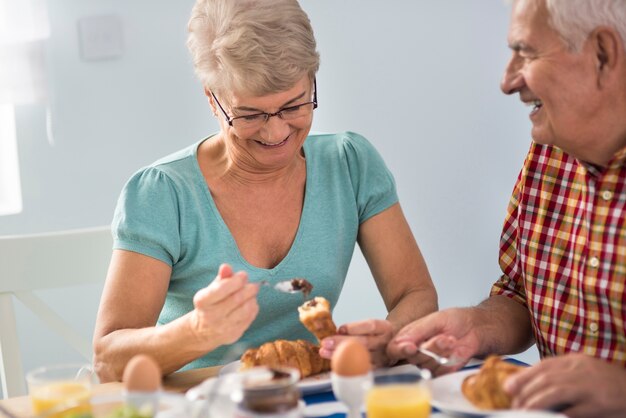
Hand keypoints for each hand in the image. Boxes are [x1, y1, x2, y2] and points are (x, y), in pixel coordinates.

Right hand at [190, 264, 258, 348]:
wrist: (203, 332)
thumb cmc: (210, 305)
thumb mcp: (211, 290)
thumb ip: (221, 278)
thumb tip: (226, 266)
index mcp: (203, 302)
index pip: (220, 290)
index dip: (235, 281)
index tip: (243, 275)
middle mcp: (211, 316)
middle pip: (236, 299)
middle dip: (248, 288)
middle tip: (253, 284)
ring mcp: (223, 327)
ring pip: (246, 309)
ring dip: (252, 298)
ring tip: (251, 293)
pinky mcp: (234, 334)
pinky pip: (249, 318)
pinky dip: (253, 308)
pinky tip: (250, 303)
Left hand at [320, 319, 394, 366]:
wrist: (396, 345)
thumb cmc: (377, 334)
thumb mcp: (371, 327)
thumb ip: (355, 328)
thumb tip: (335, 332)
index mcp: (385, 328)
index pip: (371, 325)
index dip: (353, 327)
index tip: (338, 329)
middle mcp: (386, 343)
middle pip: (364, 342)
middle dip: (342, 342)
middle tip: (325, 342)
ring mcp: (383, 358)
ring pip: (361, 356)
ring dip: (340, 354)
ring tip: (324, 352)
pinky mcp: (378, 369)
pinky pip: (360, 368)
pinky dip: (346, 366)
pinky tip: (334, 363)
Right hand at [386, 308, 478, 374]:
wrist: (475, 328)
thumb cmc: (454, 319)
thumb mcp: (435, 320)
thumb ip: (417, 331)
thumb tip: (401, 342)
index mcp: (409, 337)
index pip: (395, 349)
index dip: (401, 350)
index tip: (412, 347)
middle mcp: (416, 351)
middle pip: (413, 358)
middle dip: (430, 348)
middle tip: (443, 337)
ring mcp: (428, 361)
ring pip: (427, 365)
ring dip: (441, 353)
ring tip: (451, 340)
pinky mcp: (441, 370)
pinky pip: (439, 372)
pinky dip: (449, 362)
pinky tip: (455, 351)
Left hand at [505, 353, 625, 417]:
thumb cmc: (606, 385)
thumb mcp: (583, 372)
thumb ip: (559, 375)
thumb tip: (526, 385)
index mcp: (576, 361)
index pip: (544, 366)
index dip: (523, 377)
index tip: (507, 388)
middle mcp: (581, 371)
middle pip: (546, 379)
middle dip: (526, 393)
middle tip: (514, 405)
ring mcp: (590, 387)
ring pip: (555, 392)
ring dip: (535, 403)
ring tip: (524, 412)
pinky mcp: (599, 405)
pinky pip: (572, 411)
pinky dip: (557, 415)